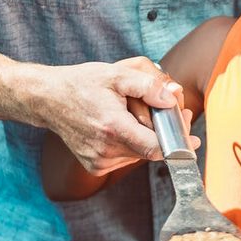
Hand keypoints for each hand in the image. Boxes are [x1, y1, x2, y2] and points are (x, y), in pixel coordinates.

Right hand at [23, 57, 196, 175]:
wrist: (48, 99)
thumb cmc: (82, 83)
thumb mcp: (116, 74)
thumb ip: (148, 84)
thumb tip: (174, 98)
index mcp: (112, 128)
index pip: (156, 148)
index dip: (178, 145)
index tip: (192, 140)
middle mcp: (105, 150)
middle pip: (151, 150)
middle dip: (164, 133)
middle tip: (169, 111)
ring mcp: (99, 162)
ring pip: (139, 155)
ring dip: (146, 138)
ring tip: (135, 114)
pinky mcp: (95, 167)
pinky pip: (126, 158)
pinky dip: (132, 144)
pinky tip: (122, 126)